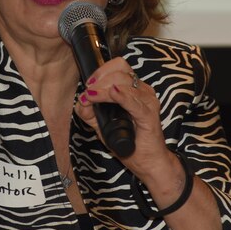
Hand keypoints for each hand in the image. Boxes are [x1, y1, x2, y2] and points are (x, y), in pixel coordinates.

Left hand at [74, 58, 174, 180]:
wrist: (148, 163)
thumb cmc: (130, 144)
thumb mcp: (103, 126)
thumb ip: (90, 113)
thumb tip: (81, 100)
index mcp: (135, 89)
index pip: (119, 66)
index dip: (101, 71)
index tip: (90, 84)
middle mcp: (143, 92)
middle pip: (120, 71)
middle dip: (100, 79)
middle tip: (89, 92)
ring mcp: (148, 102)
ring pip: (124, 84)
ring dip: (103, 89)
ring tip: (92, 96)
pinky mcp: (149, 115)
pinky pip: (134, 102)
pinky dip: (121, 96)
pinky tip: (112, 94)